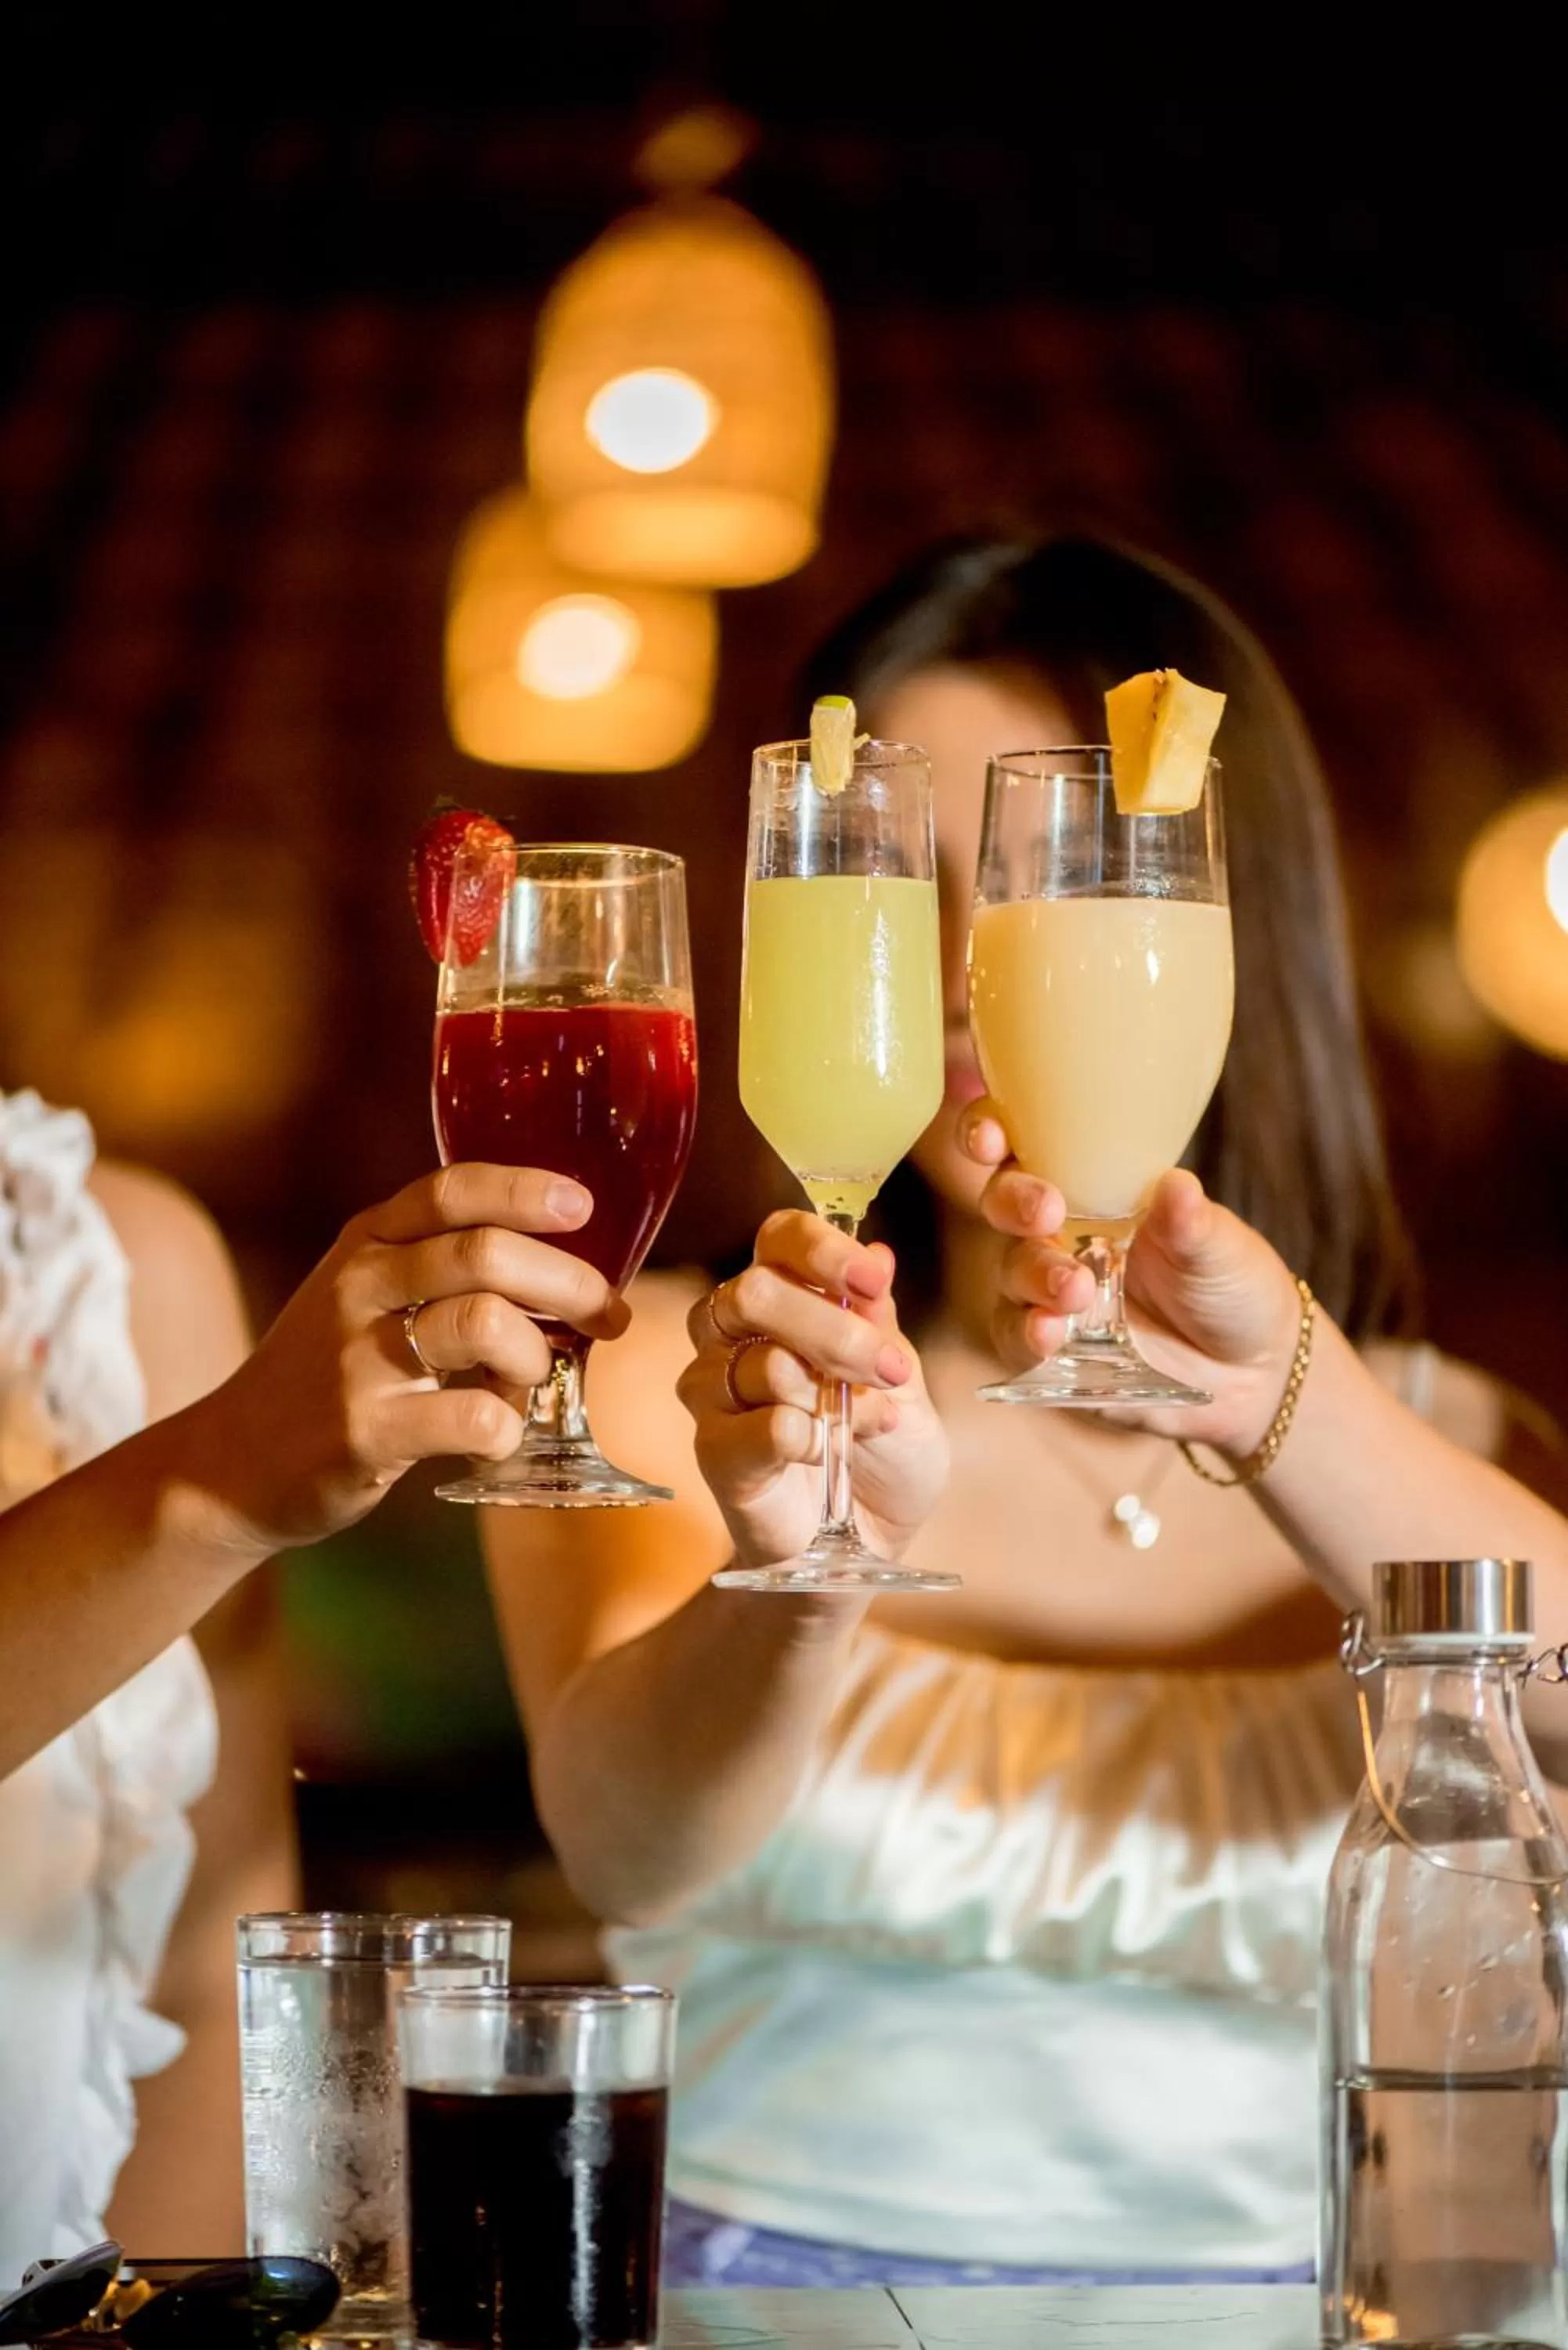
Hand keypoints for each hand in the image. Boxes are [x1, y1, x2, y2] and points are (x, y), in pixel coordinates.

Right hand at [182, 1164, 629, 1550]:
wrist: (230, 1464)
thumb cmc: (327, 1374)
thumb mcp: (365, 1295)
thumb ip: (441, 1267)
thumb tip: (567, 1265)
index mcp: (367, 1243)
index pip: (452, 1190)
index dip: (525, 1190)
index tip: (583, 1206)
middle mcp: (359, 1286)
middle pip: (486, 1254)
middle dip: (570, 1281)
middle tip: (607, 1314)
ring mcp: (357, 1359)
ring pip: (485, 1323)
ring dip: (534, 1356)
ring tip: (529, 1382)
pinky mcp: (364, 1430)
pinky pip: (472, 1415)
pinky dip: (506, 1428)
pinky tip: (495, 1436)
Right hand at [677, 1211, 948, 1571]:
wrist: (871, 1537)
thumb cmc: (884, 1448)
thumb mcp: (900, 1377)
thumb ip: (878, 1320)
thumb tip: (877, 1254)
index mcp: (784, 1298)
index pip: (777, 1239)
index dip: (821, 1250)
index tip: (871, 1281)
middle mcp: (734, 1334)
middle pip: (754, 1293)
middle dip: (831, 1328)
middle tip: (887, 1368)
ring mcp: (716, 1393)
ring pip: (759, 1362)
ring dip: (830, 1391)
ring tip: (872, 1420)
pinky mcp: (715, 1452)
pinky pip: (757, 1427)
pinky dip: (809, 1437)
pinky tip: (833, 1449)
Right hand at [962, 1100, 1302, 1452]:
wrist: (1252, 1370)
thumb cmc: (1233, 1284)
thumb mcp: (1221, 1248)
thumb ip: (1190, 1221)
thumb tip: (1176, 1184)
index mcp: (1095, 1183)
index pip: (1027, 1143)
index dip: (991, 1132)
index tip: (992, 1140)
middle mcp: (1062, 1229)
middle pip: (1003, 1202)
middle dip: (1014, 1202)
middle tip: (1046, 1212)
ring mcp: (1051, 1287)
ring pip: (1010, 1269)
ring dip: (1032, 1274)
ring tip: (1075, 1291)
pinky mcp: (1052, 1344)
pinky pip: (1017, 1334)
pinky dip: (1026, 1331)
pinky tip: (1049, 1333)